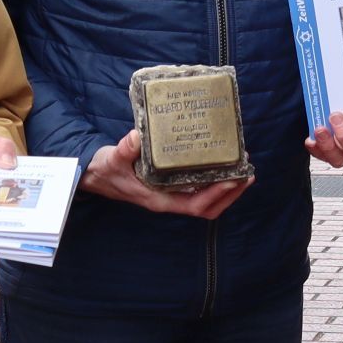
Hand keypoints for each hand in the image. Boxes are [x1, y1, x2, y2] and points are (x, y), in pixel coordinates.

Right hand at [84, 129, 250, 219]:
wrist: (95, 175)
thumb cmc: (105, 170)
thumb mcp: (113, 158)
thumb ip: (125, 149)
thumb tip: (138, 136)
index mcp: (160, 200)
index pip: (196, 205)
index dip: (217, 195)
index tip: (234, 180)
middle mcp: (169, 200)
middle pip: (208, 206)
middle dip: (230, 193)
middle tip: (247, 173)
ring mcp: (171, 194)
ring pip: (206, 199)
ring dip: (226, 187)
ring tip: (241, 167)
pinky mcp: (170, 185)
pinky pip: (197, 187)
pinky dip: (212, 178)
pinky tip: (219, 162)